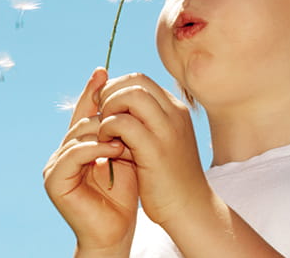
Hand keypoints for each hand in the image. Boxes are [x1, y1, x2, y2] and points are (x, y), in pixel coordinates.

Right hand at [43, 68, 137, 254]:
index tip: (103, 71)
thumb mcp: (126, 154)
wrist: (116, 230)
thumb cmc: (125, 195)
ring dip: (102, 135)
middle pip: (80, 122)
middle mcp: (62, 153)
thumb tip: (128, 94)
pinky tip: (113, 150)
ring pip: (77, 136)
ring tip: (125, 139)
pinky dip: (93, 151)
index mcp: (78, 146)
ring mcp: (55, 166)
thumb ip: (120, 129)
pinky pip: (73, 155)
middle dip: (103, 117)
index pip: (83, 113)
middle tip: (124, 113)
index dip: (91, 92)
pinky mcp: (53, 180)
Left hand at [96, 72, 205, 226]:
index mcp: (175, 110)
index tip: (103, 107)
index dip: (116, 88)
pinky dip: (109, 128)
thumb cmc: (169, 177)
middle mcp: (175, 114)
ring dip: (109, 107)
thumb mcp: (159, 141)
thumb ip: (143, 122)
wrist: (189, 208)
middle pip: (136, 81)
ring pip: (132, 94)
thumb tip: (114, 106)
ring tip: (103, 128)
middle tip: (99, 115)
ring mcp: (167, 130)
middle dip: (110, 93)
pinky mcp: (155, 150)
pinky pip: (124, 123)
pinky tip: (106, 143)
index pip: (141, 80)